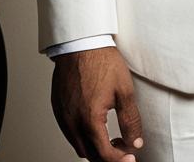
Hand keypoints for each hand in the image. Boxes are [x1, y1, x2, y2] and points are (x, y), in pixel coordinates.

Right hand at [51, 46, 143, 160]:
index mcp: (90, 120)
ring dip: (94, 147)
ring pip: (78, 146)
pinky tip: (94, 124)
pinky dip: (82, 136)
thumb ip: (130, 120)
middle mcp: (73, 123)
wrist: (81, 43)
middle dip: (107, 156)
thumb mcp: (124, 90)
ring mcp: (63, 117)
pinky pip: (69, 133)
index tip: (130, 157)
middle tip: (122, 147)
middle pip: (90, 155)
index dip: (119, 159)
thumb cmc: (101, 62)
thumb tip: (136, 141)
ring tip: (109, 137)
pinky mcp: (58, 109)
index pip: (104, 154)